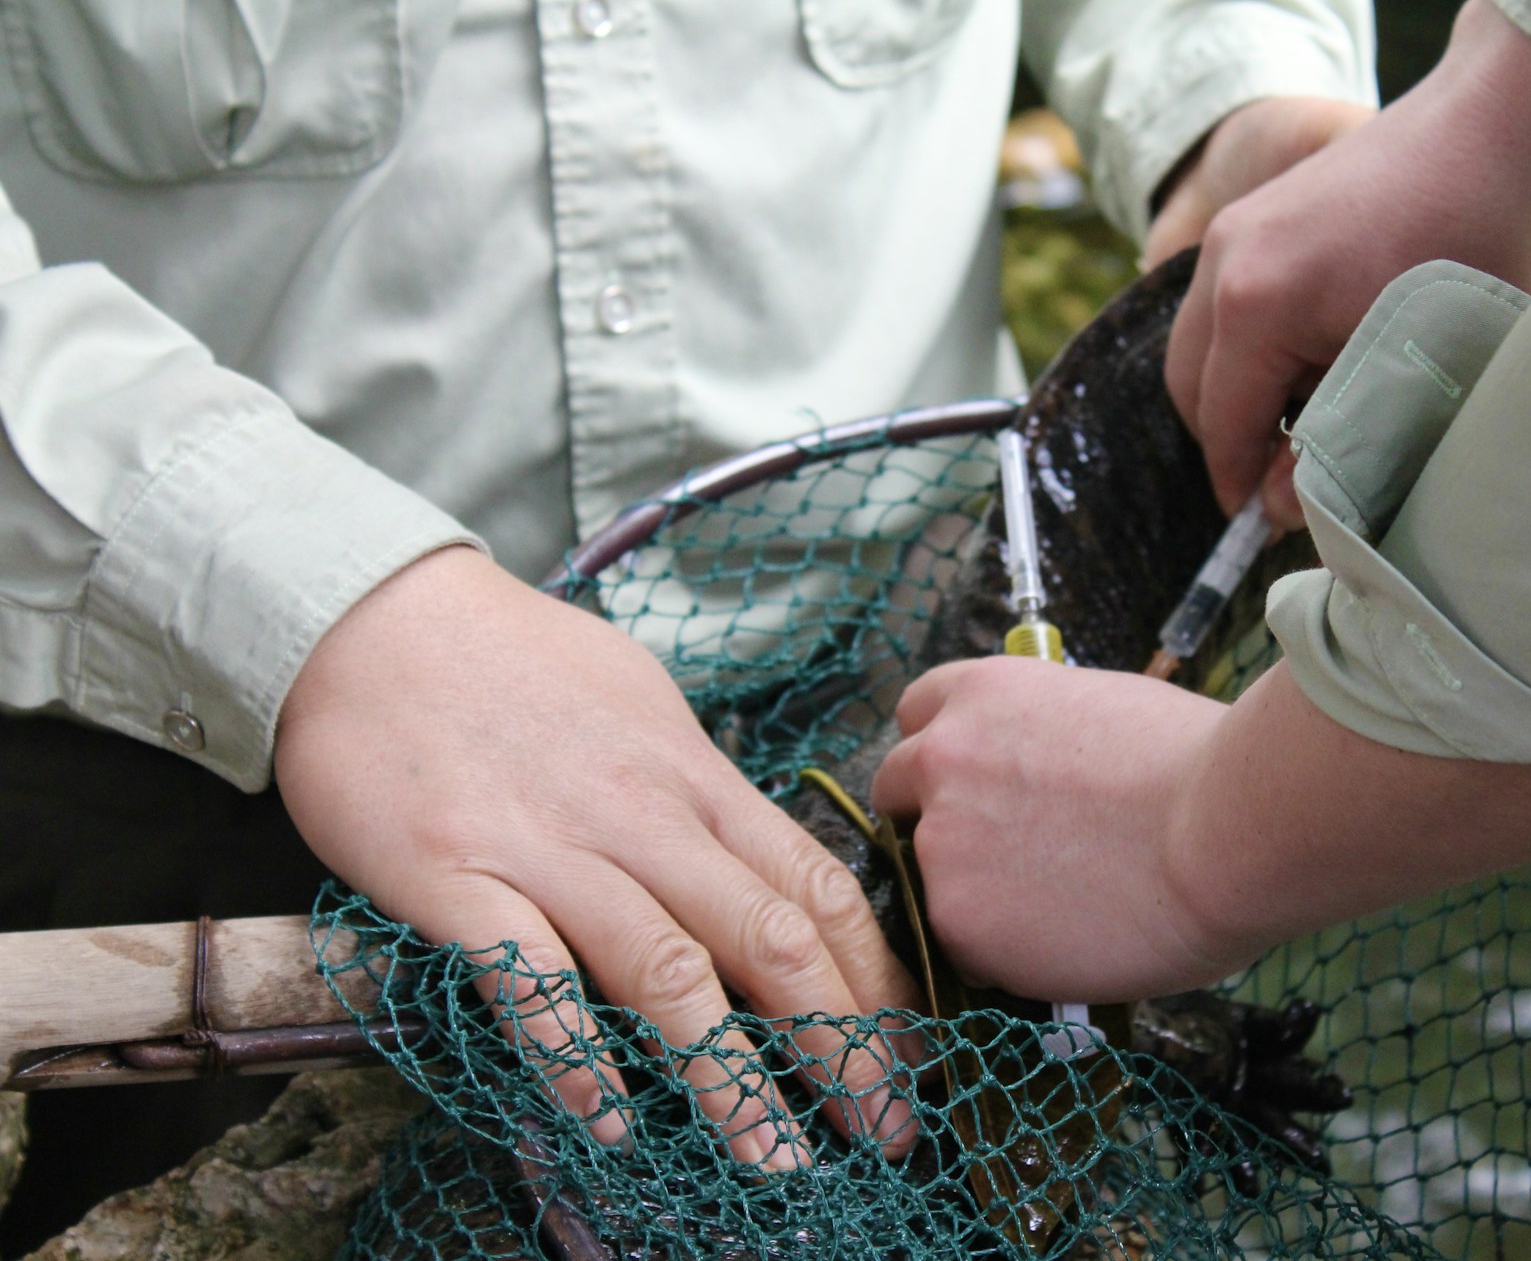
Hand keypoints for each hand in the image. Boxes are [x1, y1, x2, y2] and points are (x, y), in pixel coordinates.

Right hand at [274, 547, 921, 1164]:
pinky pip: (532, 977)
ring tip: (775, 1163)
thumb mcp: (640, 704)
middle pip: (772, 938)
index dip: (876, 980)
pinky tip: (607, 1119)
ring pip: (669, 971)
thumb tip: (756, 858)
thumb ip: (698, 789)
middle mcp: (644, 814)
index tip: (909, 1054)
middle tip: (880, 1130)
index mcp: (694, 776)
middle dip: (842, 1045)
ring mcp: (552, 847)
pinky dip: (575, 1054)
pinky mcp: (458, 875)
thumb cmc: (515, 662)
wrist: (373, 615)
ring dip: (731, 1079)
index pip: (817, 886)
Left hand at [871, 655, 1530, 1006]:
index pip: (915, 715)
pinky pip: (966, 946)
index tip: (969, 786)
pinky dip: (1004, 954)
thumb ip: (1048, 739)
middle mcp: (940, 758)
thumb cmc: (1202, 764)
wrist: (1226, 831)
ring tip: (1060, 915)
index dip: (942, 756)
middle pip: (896, 792)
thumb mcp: (1109, 710)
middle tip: (997, 859)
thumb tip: (1051, 774)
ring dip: (975, 896)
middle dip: (935, 823)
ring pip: (931, 880)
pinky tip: (1068, 950)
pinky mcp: (957, 919)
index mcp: (982, 693)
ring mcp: (941, 842)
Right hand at [1164, 0, 1530, 525]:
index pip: (1223, 423)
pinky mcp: (1254, 215)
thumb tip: (1280, 509)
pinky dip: (1251, 348)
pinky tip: (1315, 361)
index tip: (1263, 526)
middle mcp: (1225, 262)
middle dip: (1229, 441)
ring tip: (1305, 420)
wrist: (1492, 126)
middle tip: (1280, 484)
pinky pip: (1224, 305)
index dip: (1240, 484)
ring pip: (1202, 345)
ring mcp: (1234, 230)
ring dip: (1240, 393)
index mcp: (1255, 305)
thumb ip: (1338, 449)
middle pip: (1191, 386)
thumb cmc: (1472, 245)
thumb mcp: (1411, 370)